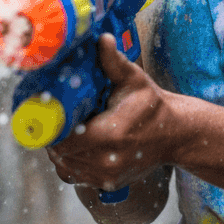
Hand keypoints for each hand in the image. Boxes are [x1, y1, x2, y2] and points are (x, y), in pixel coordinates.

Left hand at [47, 34, 174, 192]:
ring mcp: (106, 176)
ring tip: (66, 129)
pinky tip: (77, 144)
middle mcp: (107, 161)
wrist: (174, 135)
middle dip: (54, 135)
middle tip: (55, 116)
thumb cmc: (151, 104)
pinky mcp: (107, 185)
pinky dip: (69, 161)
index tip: (50, 111)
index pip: (63, 138)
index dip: (52, 126)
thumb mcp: (134, 79)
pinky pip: (73, 175)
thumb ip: (113, 61)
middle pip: (60, 152)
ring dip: (60, 149)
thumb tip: (102, 38)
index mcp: (111, 134)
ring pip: (64, 165)